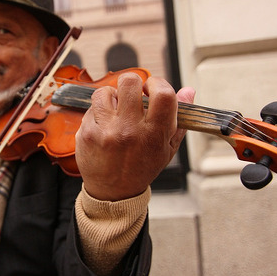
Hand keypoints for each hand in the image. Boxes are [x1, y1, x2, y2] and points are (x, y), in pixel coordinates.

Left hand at [75, 72, 194, 200]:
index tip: (152, 88)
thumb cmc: (142, 167)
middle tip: (133, 94)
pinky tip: (105, 124)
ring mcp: (106, 131)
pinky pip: (92, 108)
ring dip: (112, 96)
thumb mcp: (167, 147)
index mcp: (154, 133)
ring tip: (116, 109)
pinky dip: (99, 111)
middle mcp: (130, 130)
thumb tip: (188, 90)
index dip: (158, 83)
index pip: (163, 94)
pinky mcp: (88, 133)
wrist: (114, 193)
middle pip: (130, 82)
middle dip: (133, 83)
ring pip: (106, 91)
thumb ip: (179, 118)